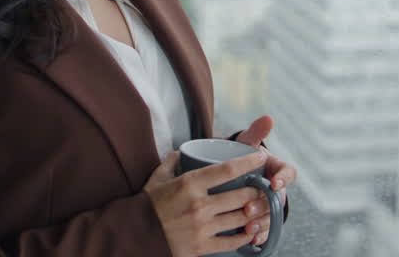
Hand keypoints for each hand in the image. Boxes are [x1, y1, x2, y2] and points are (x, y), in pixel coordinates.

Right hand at [144, 150, 268, 256]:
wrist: (133, 236)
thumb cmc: (145, 205)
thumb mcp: (157, 179)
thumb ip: (171, 162)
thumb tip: (180, 152)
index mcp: (189, 184)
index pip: (228, 170)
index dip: (249, 162)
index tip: (260, 157)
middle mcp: (199, 204)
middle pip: (241, 195)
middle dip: (258, 190)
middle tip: (265, 186)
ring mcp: (202, 227)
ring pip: (240, 218)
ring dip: (255, 212)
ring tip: (262, 207)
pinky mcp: (201, 246)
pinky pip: (232, 241)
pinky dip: (245, 236)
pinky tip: (251, 230)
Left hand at [232, 115, 297, 246]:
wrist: (234, 175)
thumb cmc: (243, 158)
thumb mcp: (247, 144)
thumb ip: (255, 132)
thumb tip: (267, 117)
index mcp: (278, 169)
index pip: (289, 172)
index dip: (284, 178)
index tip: (274, 182)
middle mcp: (277, 188)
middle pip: (278, 198)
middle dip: (265, 204)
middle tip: (249, 208)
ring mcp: (271, 205)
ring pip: (272, 216)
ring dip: (262, 223)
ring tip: (248, 227)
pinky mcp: (263, 219)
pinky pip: (266, 230)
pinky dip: (260, 236)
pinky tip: (251, 241)